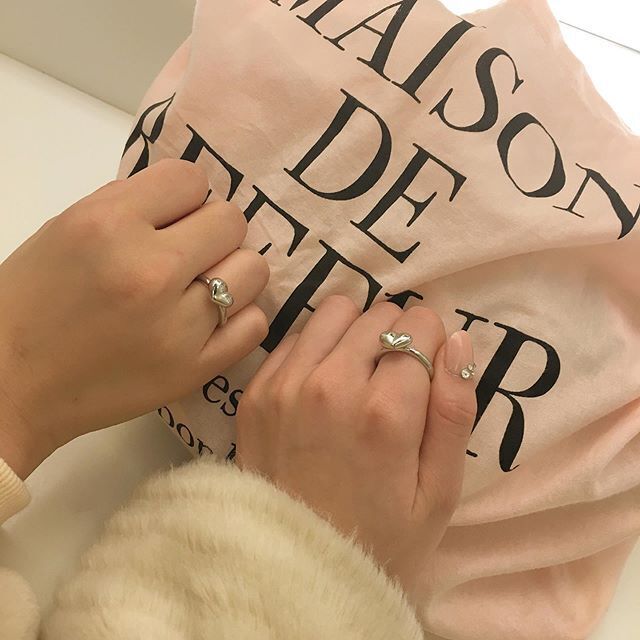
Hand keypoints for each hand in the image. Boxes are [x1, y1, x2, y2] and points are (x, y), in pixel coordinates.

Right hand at [0, 159, 268, 477]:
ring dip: (231, 272)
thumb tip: (188, 197)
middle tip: (188, 252)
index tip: (172, 216)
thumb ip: (131, 204)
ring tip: (201, 287)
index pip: (191, 179)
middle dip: (211, 231)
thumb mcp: (67, 228)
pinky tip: (210, 321)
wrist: (14, 383)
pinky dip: (239, 318)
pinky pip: (255, 324)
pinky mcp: (194, 368)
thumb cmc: (32, 301)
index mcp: (110, 225)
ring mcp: (178, 324)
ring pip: (252, 270)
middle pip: (231, 221)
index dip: (183, 196)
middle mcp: (151, 271)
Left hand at [236, 296, 475, 604]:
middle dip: (398, 335)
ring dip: (357, 331)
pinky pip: (296, 336)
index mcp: (385, 412)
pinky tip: (325, 382)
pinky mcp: (257, 391)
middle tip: (397, 379)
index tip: (428, 369)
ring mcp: (285, 385)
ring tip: (362, 372)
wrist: (293, 569)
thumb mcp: (439, 491)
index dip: (432, 342)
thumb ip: (454, 411)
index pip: (419, 326)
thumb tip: (459, 341)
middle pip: (379, 314)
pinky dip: (318, 346)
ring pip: (335, 311)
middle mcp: (330, 385)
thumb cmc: (380, 538)